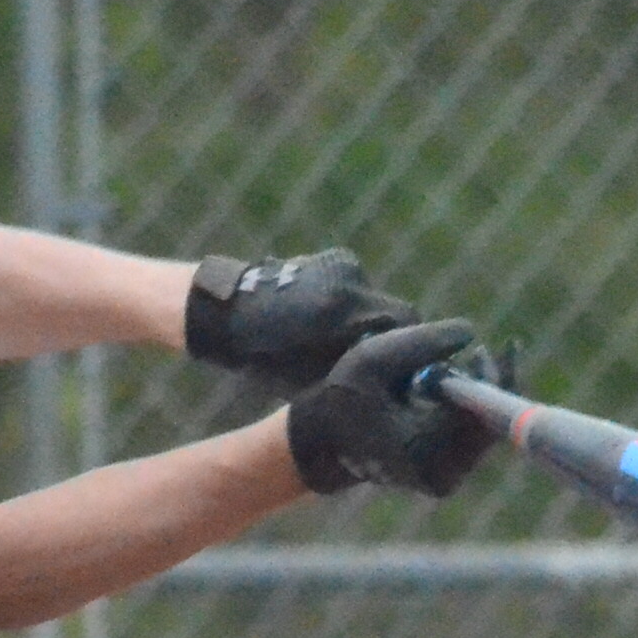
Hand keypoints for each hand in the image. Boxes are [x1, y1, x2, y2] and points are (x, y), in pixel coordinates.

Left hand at [186, 250, 415, 384]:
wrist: (229, 311)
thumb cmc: (266, 357)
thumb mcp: (312, 377)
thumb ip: (354, 370)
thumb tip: (392, 379)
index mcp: (344, 316)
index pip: (404, 329)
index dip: (408, 350)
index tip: (404, 367)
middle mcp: (349, 286)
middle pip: (395, 312)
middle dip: (391, 334)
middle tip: (378, 356)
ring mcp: (344, 267)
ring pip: (376, 299)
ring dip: (368, 317)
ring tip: (343, 336)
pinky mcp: (337, 258)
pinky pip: (358, 285)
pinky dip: (351, 301)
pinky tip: (328, 315)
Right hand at [283, 321, 497, 496]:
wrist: (325, 438)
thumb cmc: (345, 395)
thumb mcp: (375, 357)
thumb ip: (421, 342)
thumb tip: (471, 332)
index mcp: (424, 450)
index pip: (482, 415)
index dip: (499, 378)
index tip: (505, 346)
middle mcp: (441, 473)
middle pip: (491, 425)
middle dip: (490, 383)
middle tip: (478, 352)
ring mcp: (445, 478)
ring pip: (483, 431)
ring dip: (478, 395)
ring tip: (453, 370)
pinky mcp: (445, 475)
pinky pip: (472, 438)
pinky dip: (469, 409)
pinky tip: (449, 389)